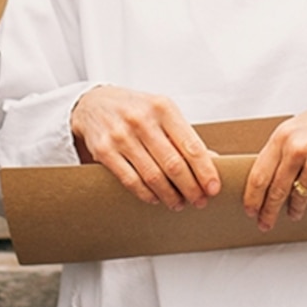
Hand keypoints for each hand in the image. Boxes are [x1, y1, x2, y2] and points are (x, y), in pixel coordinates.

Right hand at [70, 85, 221, 208]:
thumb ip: (184, 136)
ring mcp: (121, 135)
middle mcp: (142, 120)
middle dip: (190, 188)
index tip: (214, 188)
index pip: (191, 146)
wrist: (93, 103)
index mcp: (163, 108)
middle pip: (174, 165)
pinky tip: (155, 199)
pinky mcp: (104, 150)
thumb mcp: (162, 113)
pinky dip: (146, 194)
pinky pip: (131, 180)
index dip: (205, 171)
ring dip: (170, 195)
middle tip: (199, 201)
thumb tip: (213, 161)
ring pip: (153, 176)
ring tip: (179, 203)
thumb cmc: (136, 110)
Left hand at [244, 86, 306, 229]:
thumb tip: (268, 173)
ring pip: (297, 198)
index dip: (252, 197)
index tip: (249, 209)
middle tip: (264, 223)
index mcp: (284, 135)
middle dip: (267, 212)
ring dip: (294, 209)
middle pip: (274, 192)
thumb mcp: (304, 124)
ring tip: (294, 213)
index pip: (259, 174)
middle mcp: (297, 150)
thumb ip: (285, 146)